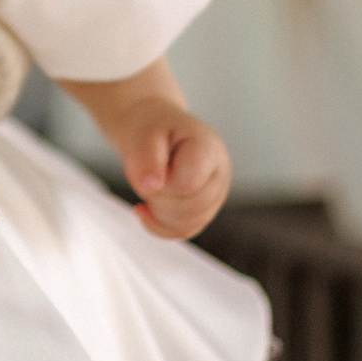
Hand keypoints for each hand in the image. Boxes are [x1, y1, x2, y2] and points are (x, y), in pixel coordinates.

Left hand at [105, 100, 231, 239]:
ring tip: (145, 188)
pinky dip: (158, 226)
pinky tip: (142, 209)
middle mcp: (219, 174)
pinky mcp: (204, 210)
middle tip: (142, 177)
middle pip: (192, 208)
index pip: (187, 185)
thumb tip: (150, 188)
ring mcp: (215, 194)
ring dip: (157, 213)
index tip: (147, 165)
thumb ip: (146, 157)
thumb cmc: (151, 129)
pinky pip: (184, 231)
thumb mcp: (143, 134)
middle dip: (158, 199)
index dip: (160, 183)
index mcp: (208, 149)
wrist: (156, 129)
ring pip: (189, 224)